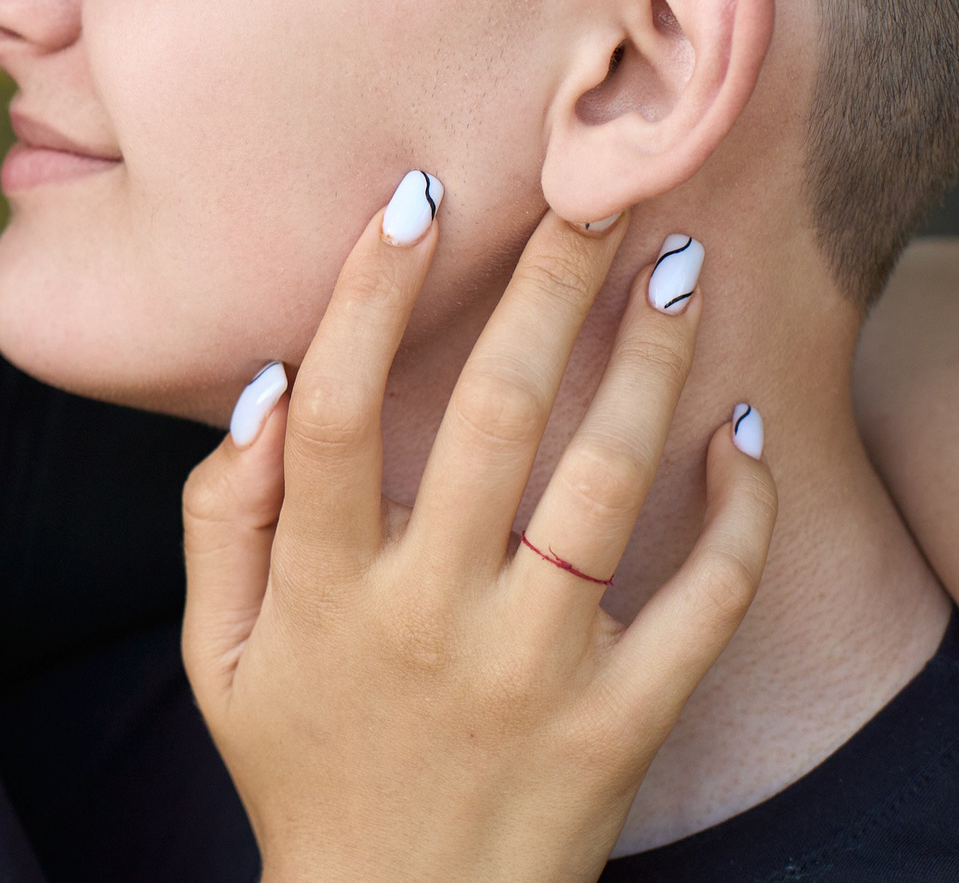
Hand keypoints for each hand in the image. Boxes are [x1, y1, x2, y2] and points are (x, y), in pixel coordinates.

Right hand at [179, 184, 776, 882]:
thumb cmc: (301, 770)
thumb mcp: (214, 656)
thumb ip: (219, 517)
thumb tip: (271, 383)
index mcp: (320, 589)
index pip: (338, 411)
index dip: (371, 296)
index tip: (416, 197)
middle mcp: (428, 615)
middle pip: (495, 415)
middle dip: (548, 286)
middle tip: (598, 190)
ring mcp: (533, 671)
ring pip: (605, 486)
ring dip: (651, 364)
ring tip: (682, 268)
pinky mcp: (620, 727)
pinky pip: (700, 606)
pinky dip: (735, 517)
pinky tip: (744, 434)